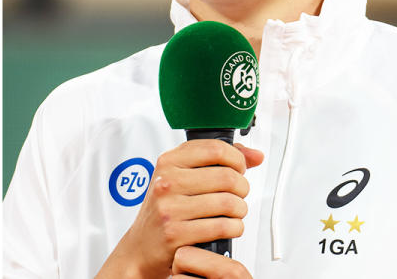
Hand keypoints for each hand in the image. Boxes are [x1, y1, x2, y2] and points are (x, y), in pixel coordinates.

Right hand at [97, 141, 263, 277]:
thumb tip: (254, 155)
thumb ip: (216, 161)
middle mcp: (166, 182)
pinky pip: (223, 226)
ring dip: (240, 210)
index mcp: (168, 162)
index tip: (238, 168)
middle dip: (242, 188)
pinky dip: (235, 228)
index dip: (237, 159)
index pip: (215, 149)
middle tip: (237, 194)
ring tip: (233, 212)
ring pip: (229, 203)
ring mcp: (170, 208)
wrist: (142, 246)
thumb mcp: (181, 177)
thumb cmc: (165, 209)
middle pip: (227, 177)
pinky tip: (228, 226)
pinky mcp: (176, 233)